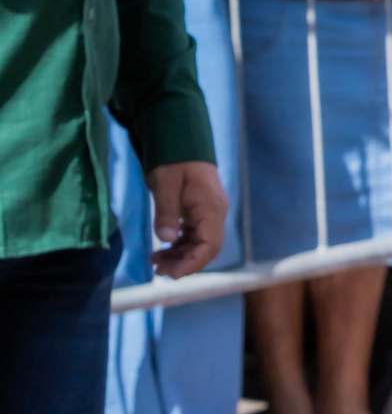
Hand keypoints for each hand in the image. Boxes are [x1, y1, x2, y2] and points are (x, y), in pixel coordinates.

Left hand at [146, 158, 227, 278]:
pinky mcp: (200, 211)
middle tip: (157, 271)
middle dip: (184, 263)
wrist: (181, 138)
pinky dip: (180, 246)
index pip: (210, 245)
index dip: (193, 263)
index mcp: (211, 208)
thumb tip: (165, 240)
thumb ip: (166, 212)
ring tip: (155, 262)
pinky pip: (194, 235)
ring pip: (200, 244)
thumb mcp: (164, 183)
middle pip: (206, 248)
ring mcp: (209, 213)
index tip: (172, 274)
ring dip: (180, 256)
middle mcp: (215, 213)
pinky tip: (162, 250)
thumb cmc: (173, 159)